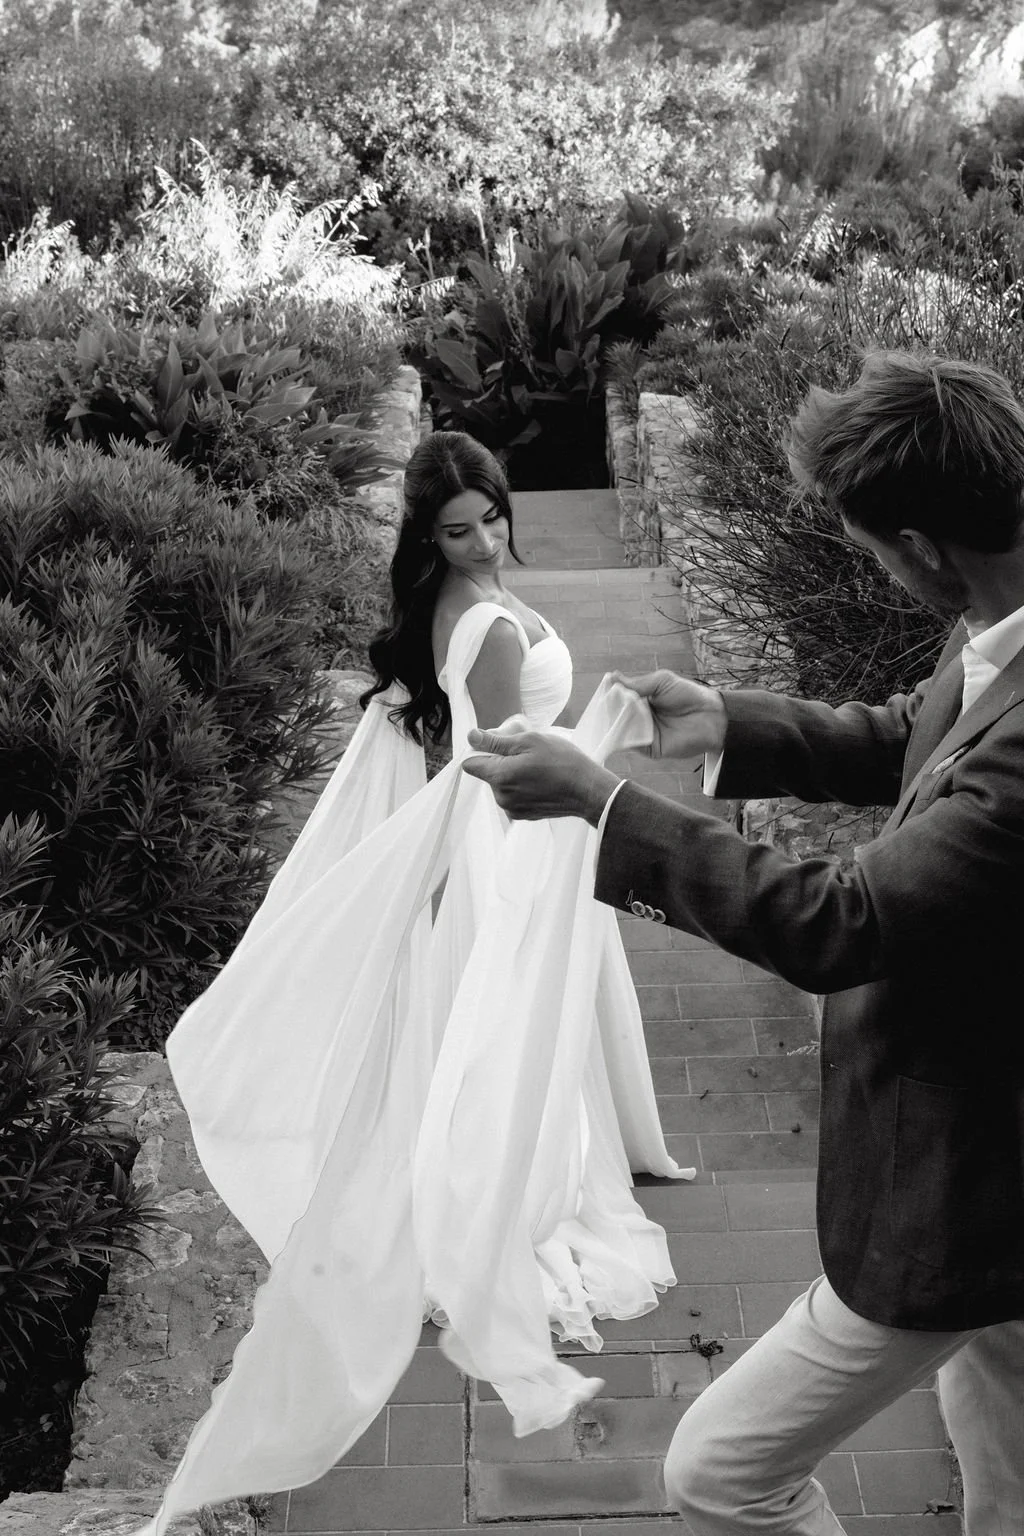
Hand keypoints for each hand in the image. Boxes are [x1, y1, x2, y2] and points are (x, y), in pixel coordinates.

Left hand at [462, 728, 621, 823]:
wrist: (587, 790)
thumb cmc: (562, 761)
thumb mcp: (529, 741)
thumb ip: (496, 741)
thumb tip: (471, 736)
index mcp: (499, 777)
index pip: (470, 763)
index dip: (481, 750)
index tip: (499, 744)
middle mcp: (501, 797)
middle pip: (487, 774)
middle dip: (501, 761)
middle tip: (526, 753)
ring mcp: (512, 809)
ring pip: (501, 785)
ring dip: (512, 774)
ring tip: (536, 767)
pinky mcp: (523, 815)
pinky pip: (512, 797)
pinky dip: (521, 788)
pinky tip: (540, 781)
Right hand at [608, 670, 725, 759]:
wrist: (710, 716)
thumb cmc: (688, 695)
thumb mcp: (661, 682)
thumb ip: (637, 683)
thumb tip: (612, 677)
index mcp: (642, 700)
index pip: (619, 699)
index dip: (609, 696)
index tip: (600, 693)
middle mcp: (639, 717)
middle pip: (616, 715)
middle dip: (607, 711)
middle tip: (597, 707)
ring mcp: (642, 733)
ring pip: (619, 729)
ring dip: (610, 724)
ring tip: (601, 718)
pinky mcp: (647, 748)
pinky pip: (629, 744)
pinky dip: (619, 739)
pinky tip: (612, 731)